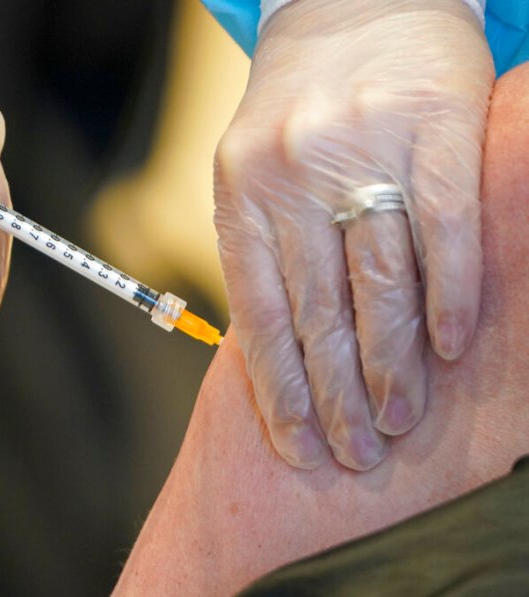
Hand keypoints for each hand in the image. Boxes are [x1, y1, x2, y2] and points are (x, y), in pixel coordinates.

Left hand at [213, 0, 493, 468]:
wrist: (351, 9)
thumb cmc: (298, 115)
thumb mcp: (253, 177)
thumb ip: (264, 253)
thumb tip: (278, 357)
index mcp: (243, 193)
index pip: (258, 312)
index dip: (278, 387)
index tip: (297, 444)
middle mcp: (295, 173)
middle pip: (319, 308)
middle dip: (335, 394)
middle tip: (355, 454)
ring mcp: (365, 148)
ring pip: (380, 278)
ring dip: (391, 362)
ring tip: (397, 420)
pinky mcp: (435, 125)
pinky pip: (446, 225)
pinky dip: (449, 292)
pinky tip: (449, 347)